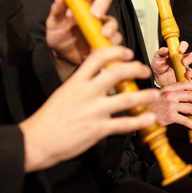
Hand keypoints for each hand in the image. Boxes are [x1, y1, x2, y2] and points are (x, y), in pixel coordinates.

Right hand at [20, 46, 158, 172]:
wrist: (36, 140)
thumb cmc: (48, 119)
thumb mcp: (63, 92)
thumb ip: (81, 84)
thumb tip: (97, 76)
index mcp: (76, 82)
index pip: (98, 57)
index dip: (116, 52)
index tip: (128, 53)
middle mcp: (87, 93)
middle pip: (117, 73)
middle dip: (136, 69)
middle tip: (144, 71)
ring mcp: (93, 111)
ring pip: (126, 99)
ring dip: (145, 95)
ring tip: (154, 94)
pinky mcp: (98, 129)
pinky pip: (124, 124)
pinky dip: (139, 121)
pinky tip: (148, 118)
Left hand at [46, 0, 120, 79]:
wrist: (64, 56)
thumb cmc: (60, 35)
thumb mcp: (54, 22)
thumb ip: (57, 10)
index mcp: (80, 0)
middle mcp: (93, 9)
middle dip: (102, 2)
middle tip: (96, 14)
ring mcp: (102, 24)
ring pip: (112, 20)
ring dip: (110, 26)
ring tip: (104, 34)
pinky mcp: (107, 40)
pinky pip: (115, 39)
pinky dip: (112, 43)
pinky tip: (101, 47)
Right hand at [148, 81, 191, 129]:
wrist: (138, 114)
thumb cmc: (147, 106)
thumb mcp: (156, 95)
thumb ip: (167, 94)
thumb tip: (179, 96)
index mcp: (167, 89)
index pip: (183, 84)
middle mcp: (169, 95)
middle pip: (190, 95)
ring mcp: (170, 105)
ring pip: (190, 108)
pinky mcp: (170, 116)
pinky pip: (185, 120)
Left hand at [152, 41, 191, 86]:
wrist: (158, 79)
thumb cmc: (159, 66)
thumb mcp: (157, 58)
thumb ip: (161, 52)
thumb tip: (166, 49)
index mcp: (176, 53)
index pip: (183, 45)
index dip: (183, 46)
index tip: (180, 50)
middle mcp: (182, 60)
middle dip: (190, 58)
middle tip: (183, 62)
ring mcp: (184, 69)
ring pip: (191, 69)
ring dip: (189, 71)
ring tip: (186, 74)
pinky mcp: (184, 78)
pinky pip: (189, 79)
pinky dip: (188, 79)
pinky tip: (184, 79)